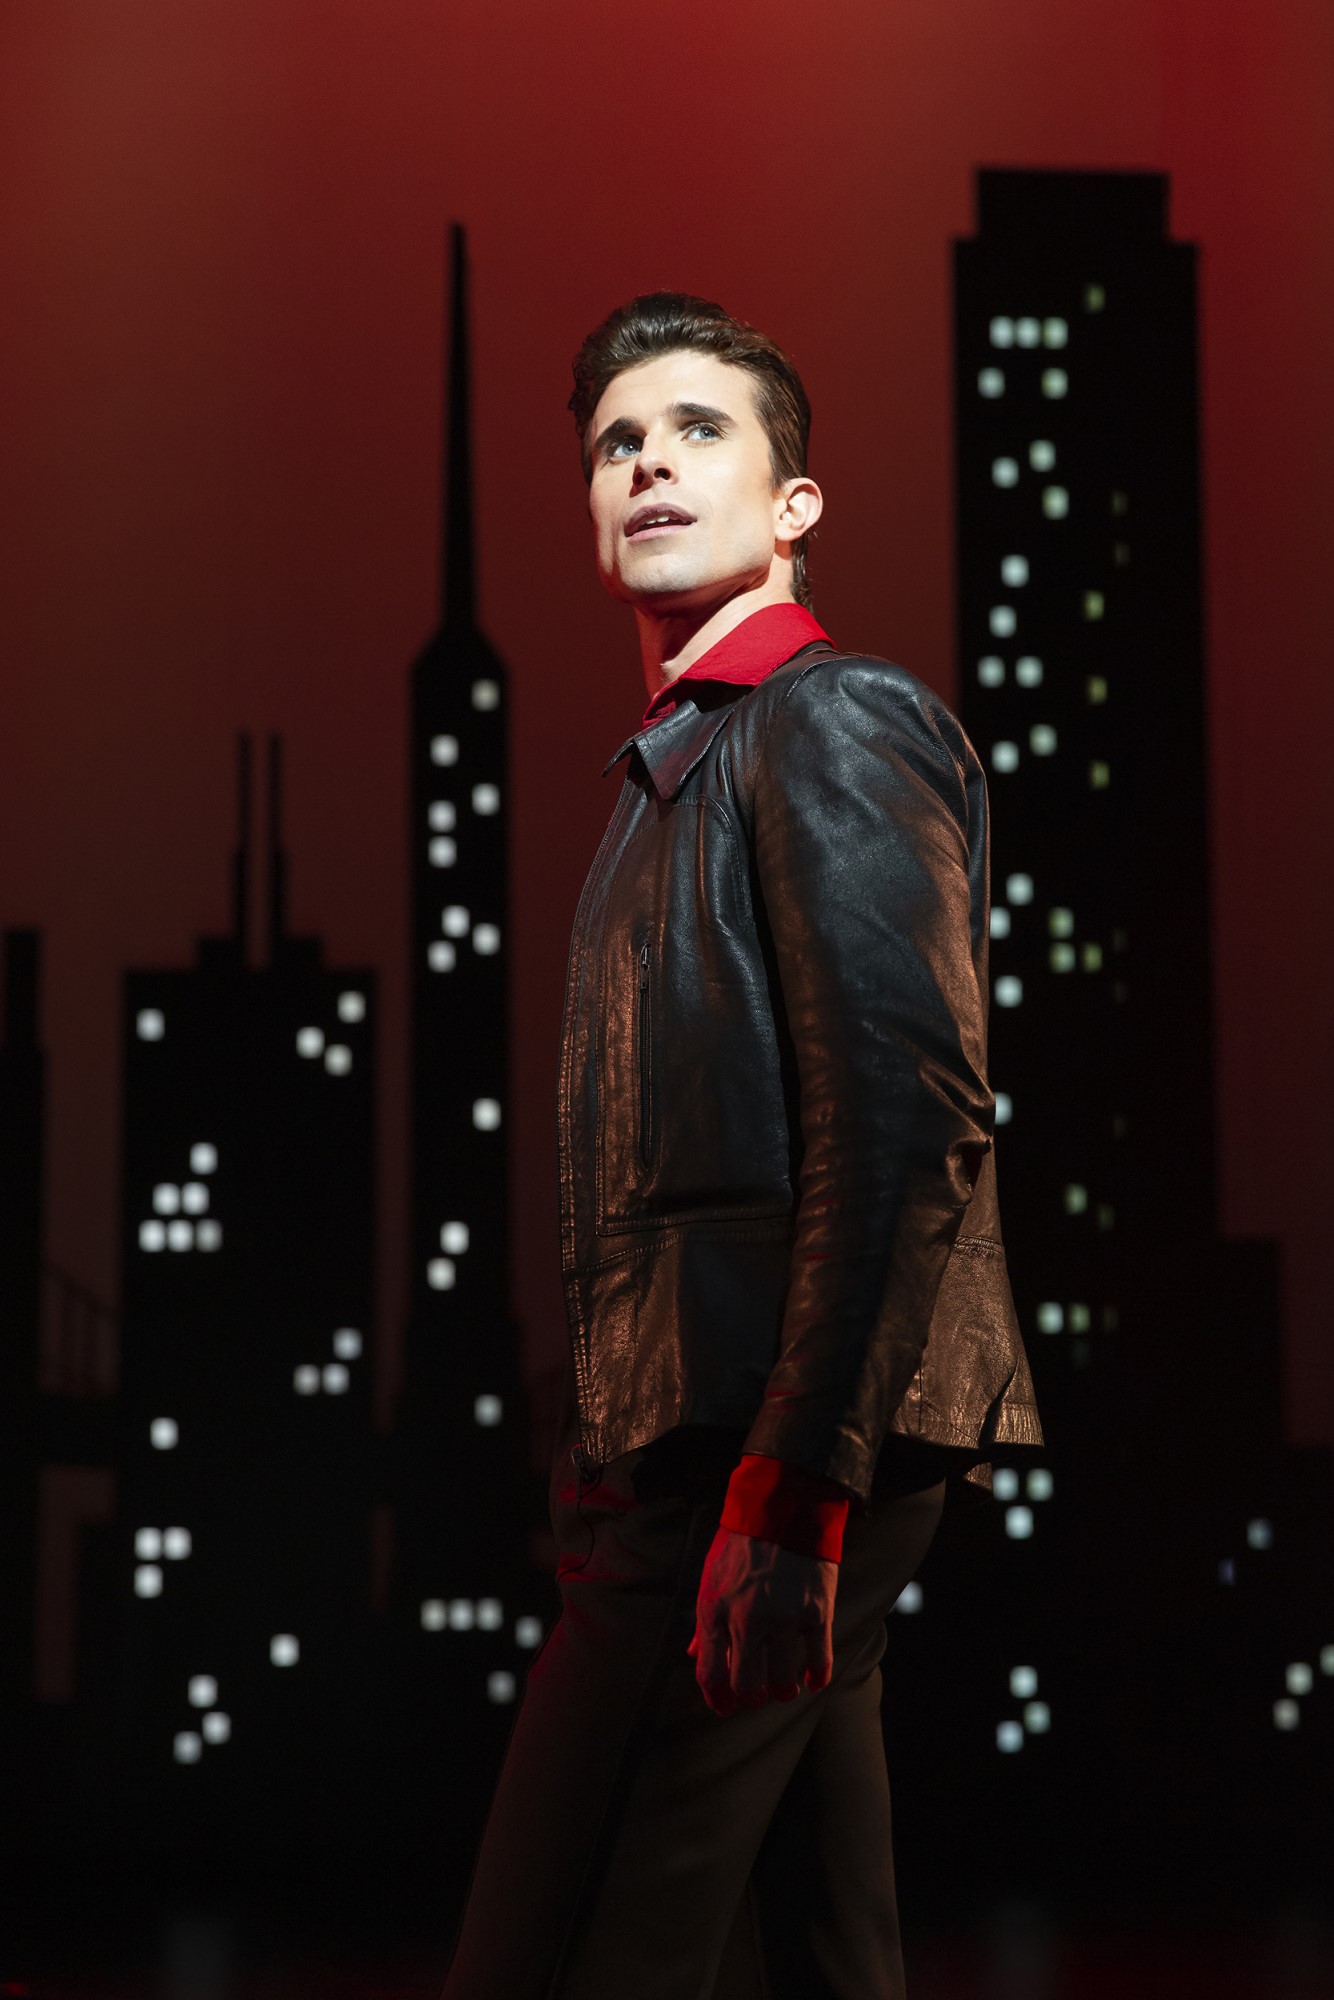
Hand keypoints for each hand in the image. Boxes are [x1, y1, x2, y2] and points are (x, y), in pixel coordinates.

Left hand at [686, 1525, 836, 1715]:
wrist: (783, 1506)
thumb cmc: (742, 1541)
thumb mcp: (711, 1576)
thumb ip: (704, 1619)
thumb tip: (694, 1654)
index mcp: (715, 1610)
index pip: (710, 1672)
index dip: (717, 1697)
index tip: (725, 1707)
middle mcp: (746, 1620)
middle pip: (746, 1685)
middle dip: (751, 1696)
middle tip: (757, 1694)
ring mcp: (783, 1619)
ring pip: (782, 1681)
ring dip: (782, 1690)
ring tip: (785, 1687)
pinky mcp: (816, 1614)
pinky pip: (819, 1662)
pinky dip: (816, 1677)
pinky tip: (812, 1680)